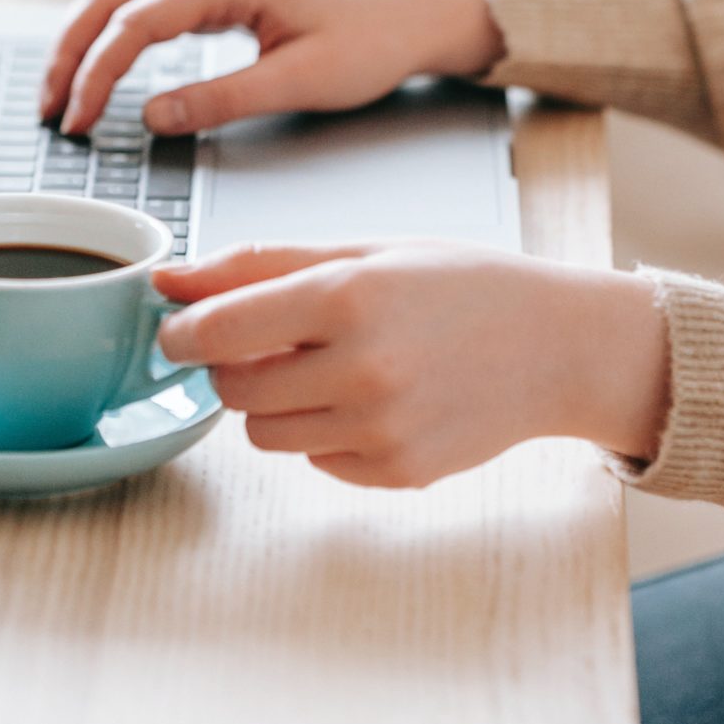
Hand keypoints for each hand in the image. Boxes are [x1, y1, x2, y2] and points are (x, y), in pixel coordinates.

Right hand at [39, 0, 503, 135]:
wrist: (417, 9)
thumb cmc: (372, 40)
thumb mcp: (300, 83)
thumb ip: (221, 100)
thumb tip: (151, 117)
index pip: (134, 23)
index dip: (95, 75)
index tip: (74, 122)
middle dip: (69, 51)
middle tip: (48, 109)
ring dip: (86, 37)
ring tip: (63, 92)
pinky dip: (116, 28)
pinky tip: (105, 63)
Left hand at [155, 240, 671, 484]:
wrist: (554, 344)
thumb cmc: (460, 285)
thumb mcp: (366, 251)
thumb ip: (261, 265)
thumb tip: (169, 280)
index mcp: (349, 296)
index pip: (218, 330)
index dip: (184, 331)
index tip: (180, 328)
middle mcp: (361, 368)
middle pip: (232, 388)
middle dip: (237, 364)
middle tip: (281, 340)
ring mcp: (379, 428)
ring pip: (264, 433)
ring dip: (278, 402)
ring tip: (335, 367)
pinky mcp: (394, 473)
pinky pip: (315, 459)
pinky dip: (326, 432)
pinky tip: (377, 399)